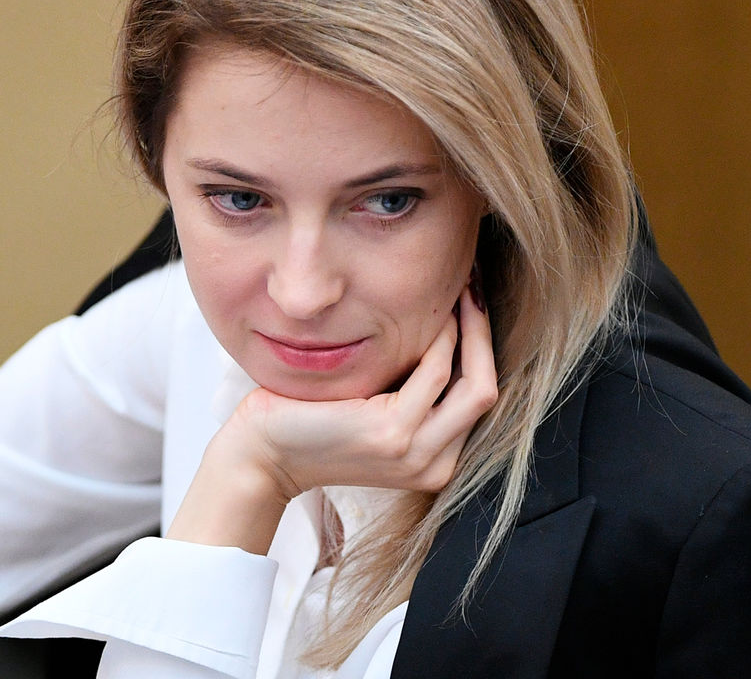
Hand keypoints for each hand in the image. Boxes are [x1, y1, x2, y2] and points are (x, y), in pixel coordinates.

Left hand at [167, 284, 496, 553]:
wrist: (264, 454)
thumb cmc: (311, 421)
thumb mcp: (374, 409)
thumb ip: (409, 387)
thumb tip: (443, 327)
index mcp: (434, 460)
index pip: (479, 399)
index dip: (481, 346)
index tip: (471, 302)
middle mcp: (433, 464)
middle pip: (487, 391)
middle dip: (483, 333)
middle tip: (472, 286)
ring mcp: (415, 452)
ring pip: (473, 383)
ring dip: (467, 329)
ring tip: (456, 289)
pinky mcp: (392, 433)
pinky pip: (434, 374)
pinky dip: (440, 340)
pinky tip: (429, 313)